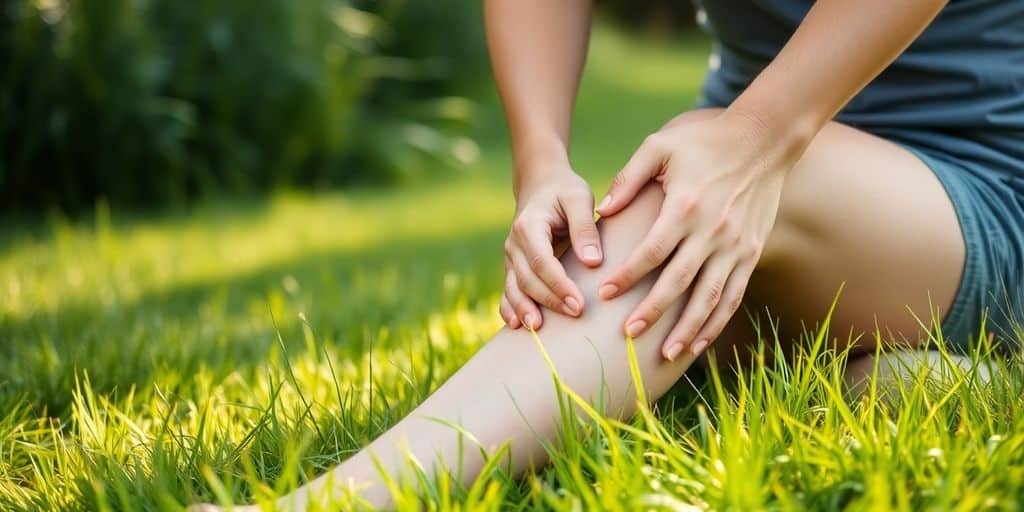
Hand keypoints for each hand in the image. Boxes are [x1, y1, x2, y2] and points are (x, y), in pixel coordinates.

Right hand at [501, 162, 602, 329]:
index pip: (542, 261)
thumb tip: (592, 263)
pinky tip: (517, 325)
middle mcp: (514, 243)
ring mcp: (510, 257)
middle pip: (528, 278)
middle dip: (550, 299)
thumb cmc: (564, 192)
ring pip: (514, 287)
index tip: (579, 303)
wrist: (541, 185)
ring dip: (525, 309)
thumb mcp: (579, 199)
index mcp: (529, 226)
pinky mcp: (513, 267)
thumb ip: (584, 228)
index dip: (559, 284)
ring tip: (538, 328)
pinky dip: (510, 308)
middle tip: (576, 314)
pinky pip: (508, 290)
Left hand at [596, 110, 800, 359]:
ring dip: (688, 328)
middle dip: (653, 311)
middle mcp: (714, 231)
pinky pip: (733, 295)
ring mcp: (737, 246)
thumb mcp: (661, 146)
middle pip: (679, 282)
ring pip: (710, 298)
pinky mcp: (752, 253)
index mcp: (687, 206)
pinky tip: (699, 342)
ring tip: (665, 353)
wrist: (764, 139)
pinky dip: (717, 322)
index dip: (628, 275)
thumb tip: (602, 212)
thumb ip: (629, 177)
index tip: (604, 293)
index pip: (652, 251)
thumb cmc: (704, 141)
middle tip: (627, 335)